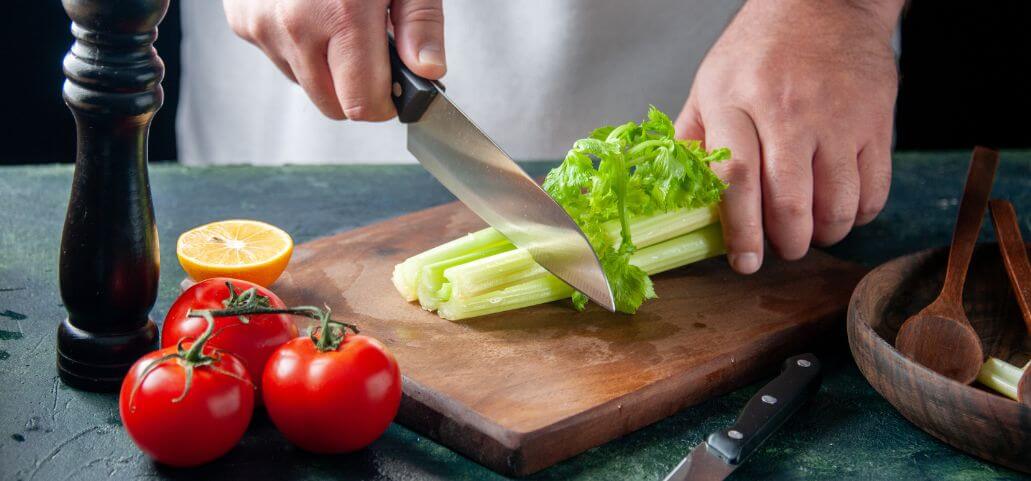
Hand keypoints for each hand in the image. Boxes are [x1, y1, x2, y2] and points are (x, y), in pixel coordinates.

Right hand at [223, 0, 444, 120]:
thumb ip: (420, 24)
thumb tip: (428, 72)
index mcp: (342, 15)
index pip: (361, 105)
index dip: (385, 102)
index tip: (396, 86)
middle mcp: (295, 25)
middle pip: (332, 105)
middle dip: (356, 88)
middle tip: (372, 49)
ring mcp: (262, 25)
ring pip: (304, 84)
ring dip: (326, 67)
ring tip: (338, 19)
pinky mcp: (241, 21)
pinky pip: (278, 58)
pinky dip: (298, 46)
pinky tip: (310, 10)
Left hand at [676, 0, 903, 273]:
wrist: (823, 6)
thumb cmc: (758, 51)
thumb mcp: (709, 85)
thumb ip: (692, 140)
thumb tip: (674, 197)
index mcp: (735, 102)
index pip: (735, 178)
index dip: (741, 231)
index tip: (744, 262)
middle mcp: (787, 111)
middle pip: (789, 202)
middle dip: (786, 243)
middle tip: (781, 249)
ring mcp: (837, 118)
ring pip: (837, 205)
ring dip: (824, 235)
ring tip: (810, 231)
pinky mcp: (876, 122)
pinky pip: (874, 191)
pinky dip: (858, 216)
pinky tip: (842, 209)